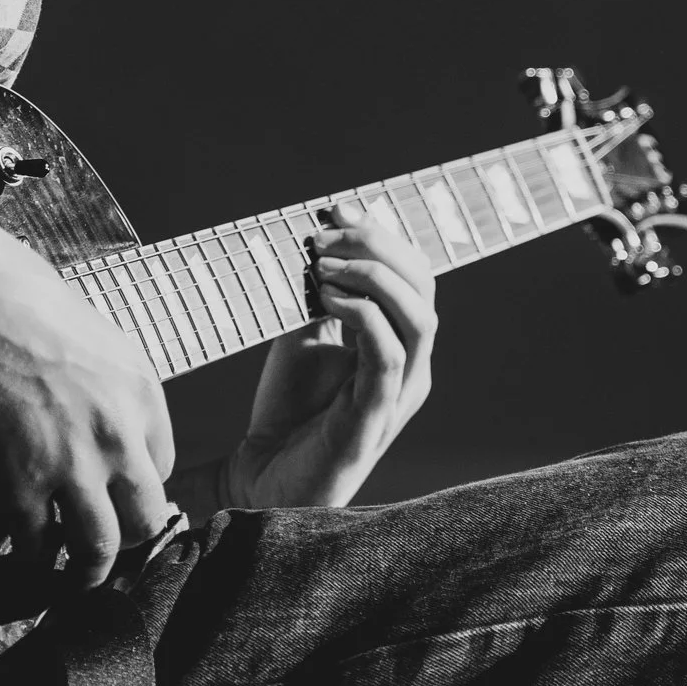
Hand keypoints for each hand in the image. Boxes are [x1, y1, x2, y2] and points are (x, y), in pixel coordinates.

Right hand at [0, 232, 175, 586]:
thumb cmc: (16, 296)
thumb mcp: (90, 334)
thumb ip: (103, 384)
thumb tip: (90, 413)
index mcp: (141, 391)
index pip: (163, 465)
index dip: (136, 487)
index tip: (117, 496)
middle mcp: (118, 435)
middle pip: (146, 518)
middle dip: (128, 541)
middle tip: (106, 548)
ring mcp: (71, 466)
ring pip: (99, 548)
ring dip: (86, 571)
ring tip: (73, 582)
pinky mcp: (17, 485)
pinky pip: (35, 549)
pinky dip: (29, 565)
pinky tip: (19, 564)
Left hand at [220, 201, 438, 509]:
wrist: (263, 478)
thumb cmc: (289, 410)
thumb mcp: (305, 336)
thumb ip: (322, 293)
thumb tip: (319, 237)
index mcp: (399, 343)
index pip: (412, 273)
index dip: (379, 233)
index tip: (332, 208)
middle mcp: (410, 367)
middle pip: (423, 286)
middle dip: (376, 246)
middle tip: (323, 234)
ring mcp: (397, 394)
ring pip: (419, 318)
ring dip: (373, 277)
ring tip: (324, 263)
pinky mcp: (374, 420)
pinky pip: (387, 357)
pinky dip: (363, 317)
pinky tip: (326, 298)